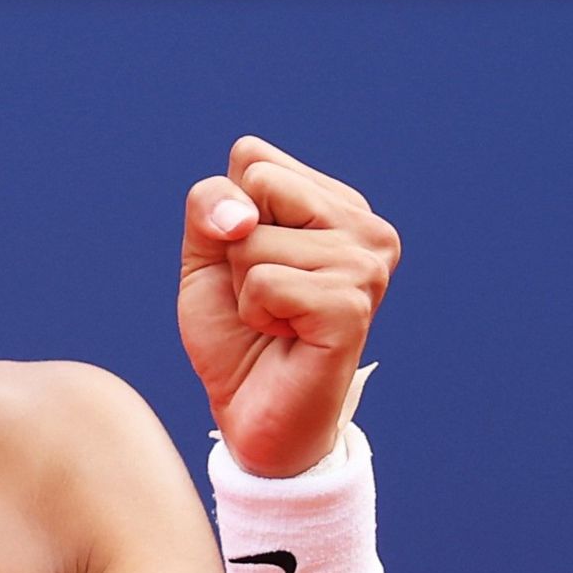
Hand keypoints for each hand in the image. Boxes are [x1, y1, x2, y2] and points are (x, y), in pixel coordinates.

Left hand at [179, 136, 401, 478]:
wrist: (253, 417)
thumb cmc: (236, 333)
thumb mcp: (206, 254)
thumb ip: (210, 206)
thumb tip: (241, 216)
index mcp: (336, 203)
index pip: (252, 156)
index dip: (227, 214)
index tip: (252, 263)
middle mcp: (364, 226)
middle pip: (256, 184)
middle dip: (234, 247)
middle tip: (263, 296)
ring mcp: (365, 264)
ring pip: (253, 238)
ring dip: (244, 288)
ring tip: (276, 320)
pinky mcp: (352, 305)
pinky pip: (264, 282)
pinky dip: (255, 314)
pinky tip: (285, 337)